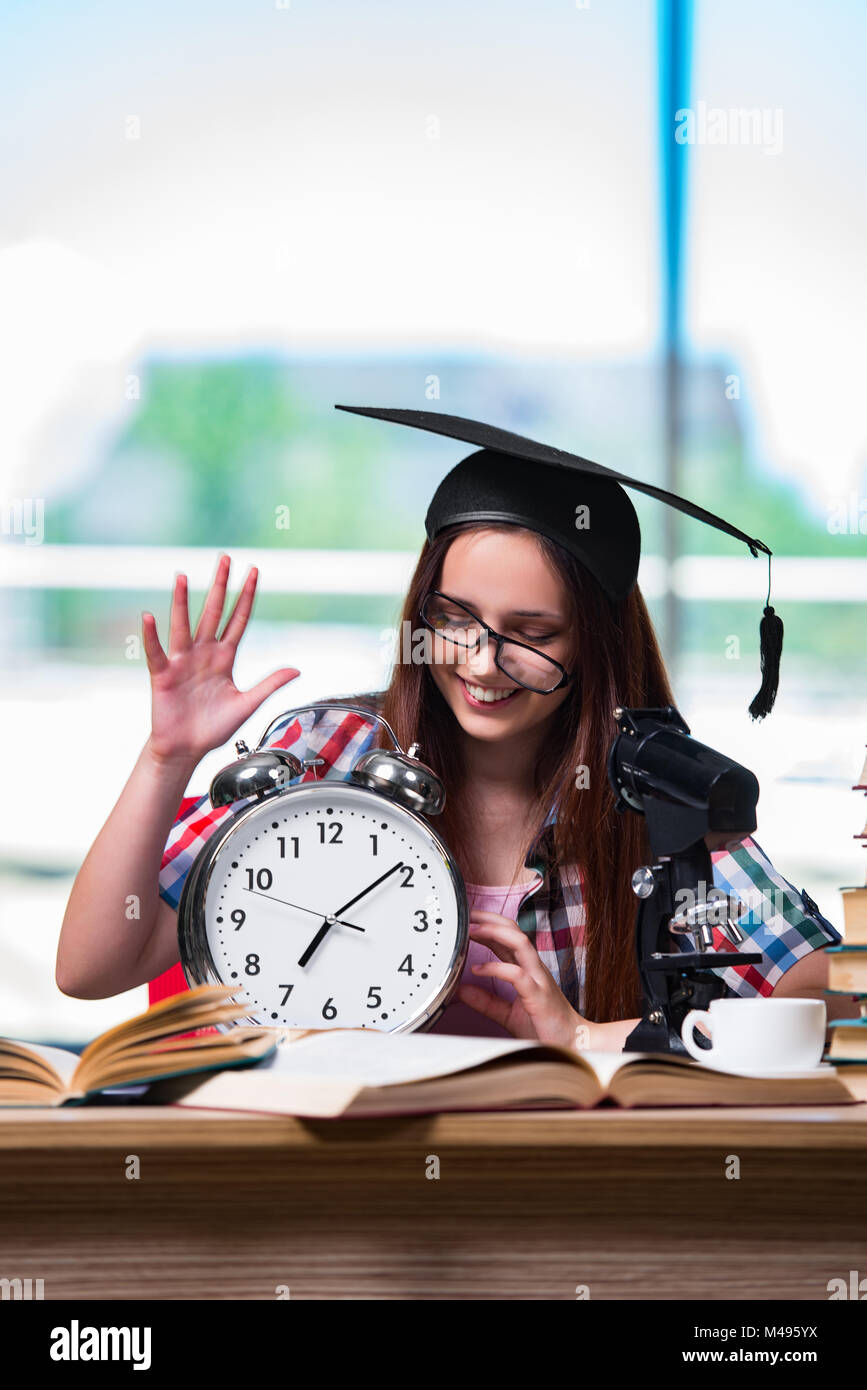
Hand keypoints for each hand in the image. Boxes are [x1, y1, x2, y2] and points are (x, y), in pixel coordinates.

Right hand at [142, 553, 300, 763]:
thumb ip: (269, 685)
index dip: (246, 597)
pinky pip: (157, 652)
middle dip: (220, 586)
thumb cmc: (213, 728)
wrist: (187, 750)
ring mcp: (183, 662)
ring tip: (183, 577)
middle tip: (225, 558)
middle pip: (213, 613)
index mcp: (225, 658)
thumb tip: (296, 669)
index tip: (254, 572)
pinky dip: (152, 636)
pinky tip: (150, 618)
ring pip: (184, 625)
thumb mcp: (247, 704)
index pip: (238, 620)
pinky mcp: (163, 675)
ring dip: (182, 601)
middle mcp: (204, 653)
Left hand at [456, 910, 588, 1048]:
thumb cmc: (545, 1028)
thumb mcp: (508, 1013)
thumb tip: (461, 990)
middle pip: (514, 930)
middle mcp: (534, 968)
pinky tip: (478, 969)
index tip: (467, 919)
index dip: (488, 924)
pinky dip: (496, 968)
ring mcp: (538, 980)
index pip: (508, 936)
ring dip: (495, 932)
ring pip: (520, 943)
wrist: (574, 1045)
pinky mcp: (539, 996)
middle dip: (489, 918)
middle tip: (466, 915)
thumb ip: (486, 1001)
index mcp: (528, 969)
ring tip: (473, 930)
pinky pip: (518, 975)